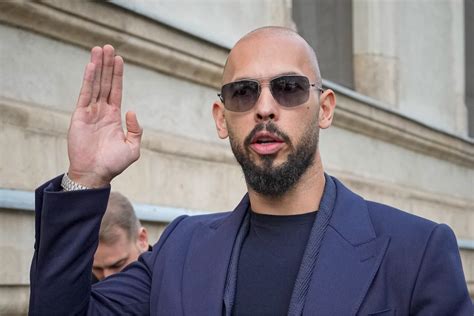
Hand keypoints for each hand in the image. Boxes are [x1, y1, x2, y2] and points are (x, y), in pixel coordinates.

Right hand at [67, 45, 141, 187]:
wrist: (95, 174)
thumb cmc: (113, 164)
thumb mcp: (133, 147)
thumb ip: (136, 129)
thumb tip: (132, 111)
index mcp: (113, 117)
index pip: (116, 90)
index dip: (117, 75)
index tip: (118, 59)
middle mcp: (102, 111)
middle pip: (105, 83)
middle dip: (107, 65)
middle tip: (108, 46)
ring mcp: (90, 112)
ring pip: (95, 84)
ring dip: (97, 67)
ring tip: (99, 49)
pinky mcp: (80, 116)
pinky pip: (85, 94)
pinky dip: (88, 80)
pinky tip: (91, 67)